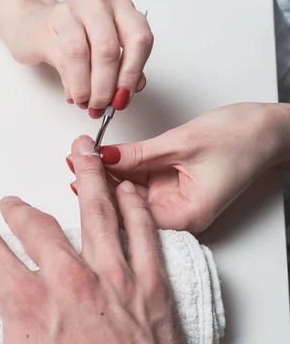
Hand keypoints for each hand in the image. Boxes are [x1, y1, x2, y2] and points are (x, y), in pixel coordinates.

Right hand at [0, 136, 187, 343]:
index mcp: (28, 305)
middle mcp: (70, 283)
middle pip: (37, 226)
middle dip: (19, 210)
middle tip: (9, 202)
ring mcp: (115, 282)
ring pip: (97, 214)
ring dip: (87, 179)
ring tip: (81, 152)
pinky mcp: (153, 292)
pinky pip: (145, 237)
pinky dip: (137, 209)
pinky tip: (129, 190)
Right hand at [5, 0, 152, 116]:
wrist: (34, 26)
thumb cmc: (73, 38)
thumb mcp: (103, 51)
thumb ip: (122, 68)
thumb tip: (126, 92)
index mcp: (123, 8)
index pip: (139, 39)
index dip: (132, 73)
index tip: (123, 97)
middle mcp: (100, 3)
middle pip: (109, 50)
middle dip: (106, 86)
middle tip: (101, 106)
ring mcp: (73, 9)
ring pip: (84, 54)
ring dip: (86, 87)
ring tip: (85, 102)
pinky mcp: (50, 22)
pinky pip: (62, 58)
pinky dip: (71, 82)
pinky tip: (73, 94)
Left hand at [68, 102, 289, 232]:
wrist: (270, 128)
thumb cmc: (242, 138)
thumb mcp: (181, 143)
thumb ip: (138, 154)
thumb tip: (102, 156)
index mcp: (186, 215)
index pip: (132, 214)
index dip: (101, 194)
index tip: (77, 173)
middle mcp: (179, 214)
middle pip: (127, 205)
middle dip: (98, 183)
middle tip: (73, 160)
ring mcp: (175, 201)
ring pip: (130, 192)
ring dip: (107, 174)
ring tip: (80, 156)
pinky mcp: (173, 186)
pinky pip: (141, 180)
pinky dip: (123, 168)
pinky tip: (103, 158)